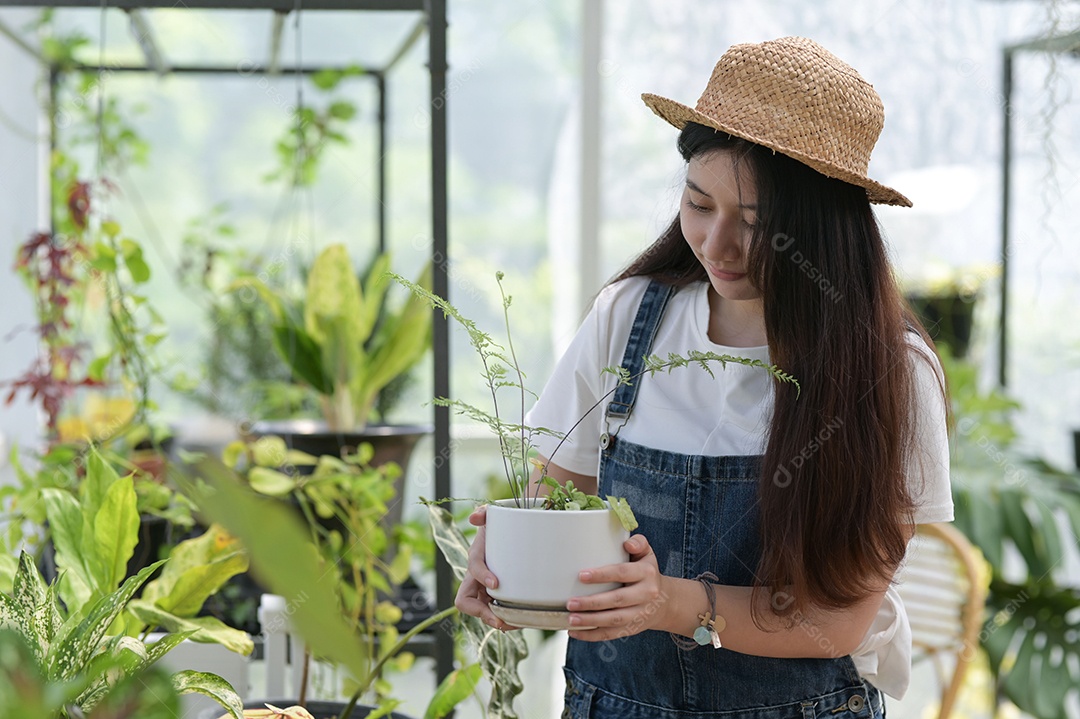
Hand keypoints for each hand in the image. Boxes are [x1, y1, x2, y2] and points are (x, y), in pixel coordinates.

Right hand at [454, 505, 515, 630]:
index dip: (481, 577)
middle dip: (481, 613)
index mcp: (476, 559)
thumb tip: (474, 517)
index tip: (496, 583)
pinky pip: (499, 613)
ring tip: (515, 624)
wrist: (517, 534)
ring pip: (483, 612)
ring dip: (497, 621)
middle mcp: (477, 578)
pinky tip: (523, 620)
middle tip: (500, 620)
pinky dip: (509, 620)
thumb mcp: (494, 515)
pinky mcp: (500, 598)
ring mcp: (486, 590)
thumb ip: (484, 512)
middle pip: (467, 601)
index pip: (472, 570)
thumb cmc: (504, 525)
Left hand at [565, 534, 666, 640]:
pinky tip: (574, 632)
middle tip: (570, 603)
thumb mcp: (647, 555)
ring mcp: (639, 614)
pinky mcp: (632, 629)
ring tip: (570, 619)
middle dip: (592, 603)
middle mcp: (645, 595)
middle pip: (617, 600)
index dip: (602, 575)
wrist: (665, 602)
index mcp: (646, 573)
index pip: (623, 573)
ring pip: (614, 620)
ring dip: (590, 621)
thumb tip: (627, 544)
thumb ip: (638, 543)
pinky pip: (611, 634)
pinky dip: (591, 635)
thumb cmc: (646, 572)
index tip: (581, 576)